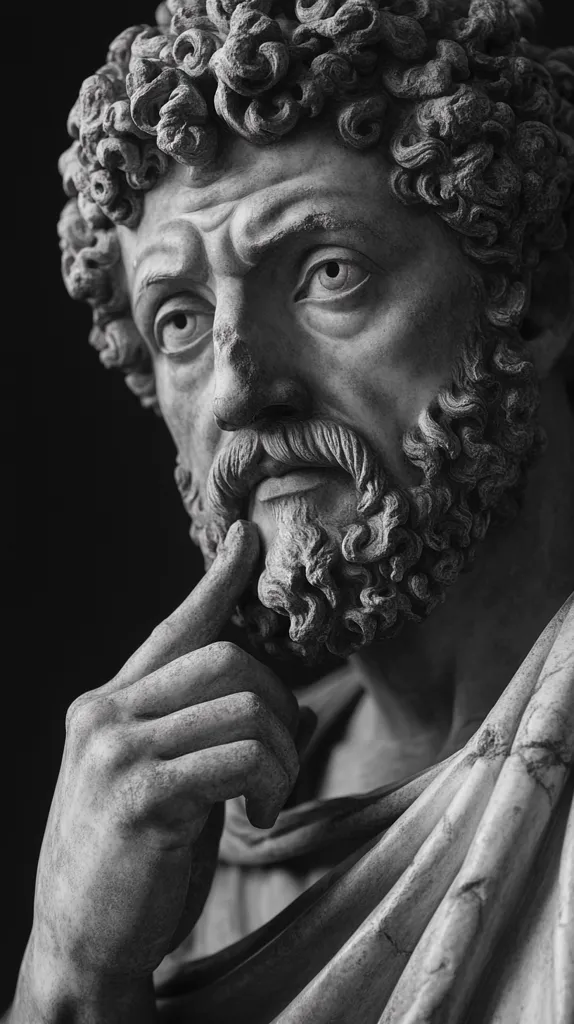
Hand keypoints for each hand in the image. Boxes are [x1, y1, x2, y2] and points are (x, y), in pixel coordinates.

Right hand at [30, 521, 301, 988]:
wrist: (82, 942)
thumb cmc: (134, 861)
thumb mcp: (170, 783)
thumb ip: (215, 737)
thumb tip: (300, 708)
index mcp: (108, 704)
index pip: (174, 628)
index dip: (215, 581)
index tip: (247, 538)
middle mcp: (105, 714)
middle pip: (229, 660)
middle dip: (280, 704)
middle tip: (283, 758)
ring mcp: (116, 751)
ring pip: (245, 706)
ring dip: (282, 755)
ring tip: (269, 798)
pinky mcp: (140, 795)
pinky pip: (241, 758)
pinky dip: (269, 785)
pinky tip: (258, 819)